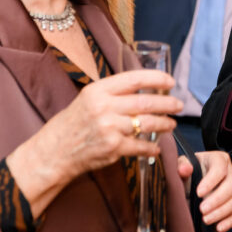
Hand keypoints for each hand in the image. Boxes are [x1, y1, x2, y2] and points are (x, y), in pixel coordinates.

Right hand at [7, 69, 181, 216]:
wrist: (53, 153)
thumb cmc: (72, 124)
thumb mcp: (88, 99)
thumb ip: (113, 94)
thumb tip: (144, 89)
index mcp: (98, 91)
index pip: (135, 79)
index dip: (156, 78)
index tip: (170, 81)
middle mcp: (104, 107)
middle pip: (146, 102)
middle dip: (167, 103)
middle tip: (179, 105)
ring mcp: (109, 129)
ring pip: (147, 124)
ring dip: (164, 124)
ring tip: (171, 124)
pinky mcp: (113, 148)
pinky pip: (141, 146)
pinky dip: (151, 147)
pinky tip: (156, 147)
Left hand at [189, 151, 231, 231]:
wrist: (193, 183)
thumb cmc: (190, 172)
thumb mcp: (182, 166)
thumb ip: (183, 166)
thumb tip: (185, 169)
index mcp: (219, 159)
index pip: (220, 168)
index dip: (211, 181)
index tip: (199, 193)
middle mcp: (231, 172)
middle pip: (231, 186)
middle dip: (217, 200)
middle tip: (202, 209)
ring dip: (221, 212)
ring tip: (206, 219)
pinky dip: (229, 221)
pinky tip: (219, 227)